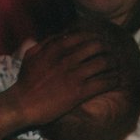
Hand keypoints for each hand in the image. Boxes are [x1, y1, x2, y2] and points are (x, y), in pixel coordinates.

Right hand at [0, 30, 119, 134]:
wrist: (23, 104)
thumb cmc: (26, 80)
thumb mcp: (31, 56)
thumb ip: (46, 43)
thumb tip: (61, 35)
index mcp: (55, 48)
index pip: (82, 36)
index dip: (95, 38)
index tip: (100, 42)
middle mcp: (66, 59)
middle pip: (96, 47)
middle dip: (107, 49)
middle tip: (111, 54)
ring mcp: (74, 75)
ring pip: (103, 63)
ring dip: (113, 64)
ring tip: (116, 67)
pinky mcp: (79, 92)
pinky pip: (103, 82)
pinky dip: (112, 80)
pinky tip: (115, 81)